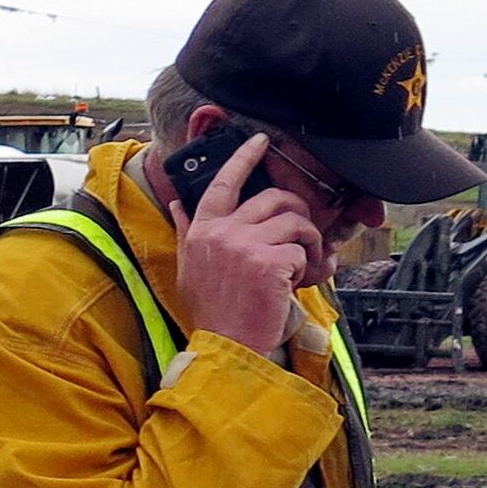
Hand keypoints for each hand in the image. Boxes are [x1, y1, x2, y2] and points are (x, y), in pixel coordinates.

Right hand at [171, 137, 328, 352]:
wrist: (225, 346)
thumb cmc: (213, 311)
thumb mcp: (190, 267)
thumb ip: (188, 232)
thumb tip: (176, 205)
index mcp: (202, 231)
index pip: (223, 183)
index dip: (244, 158)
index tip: (261, 141)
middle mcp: (221, 233)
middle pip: (274, 198)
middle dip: (299, 214)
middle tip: (304, 235)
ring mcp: (245, 246)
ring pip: (296, 223)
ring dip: (310, 244)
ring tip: (305, 266)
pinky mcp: (269, 263)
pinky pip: (303, 251)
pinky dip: (309, 268)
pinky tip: (298, 284)